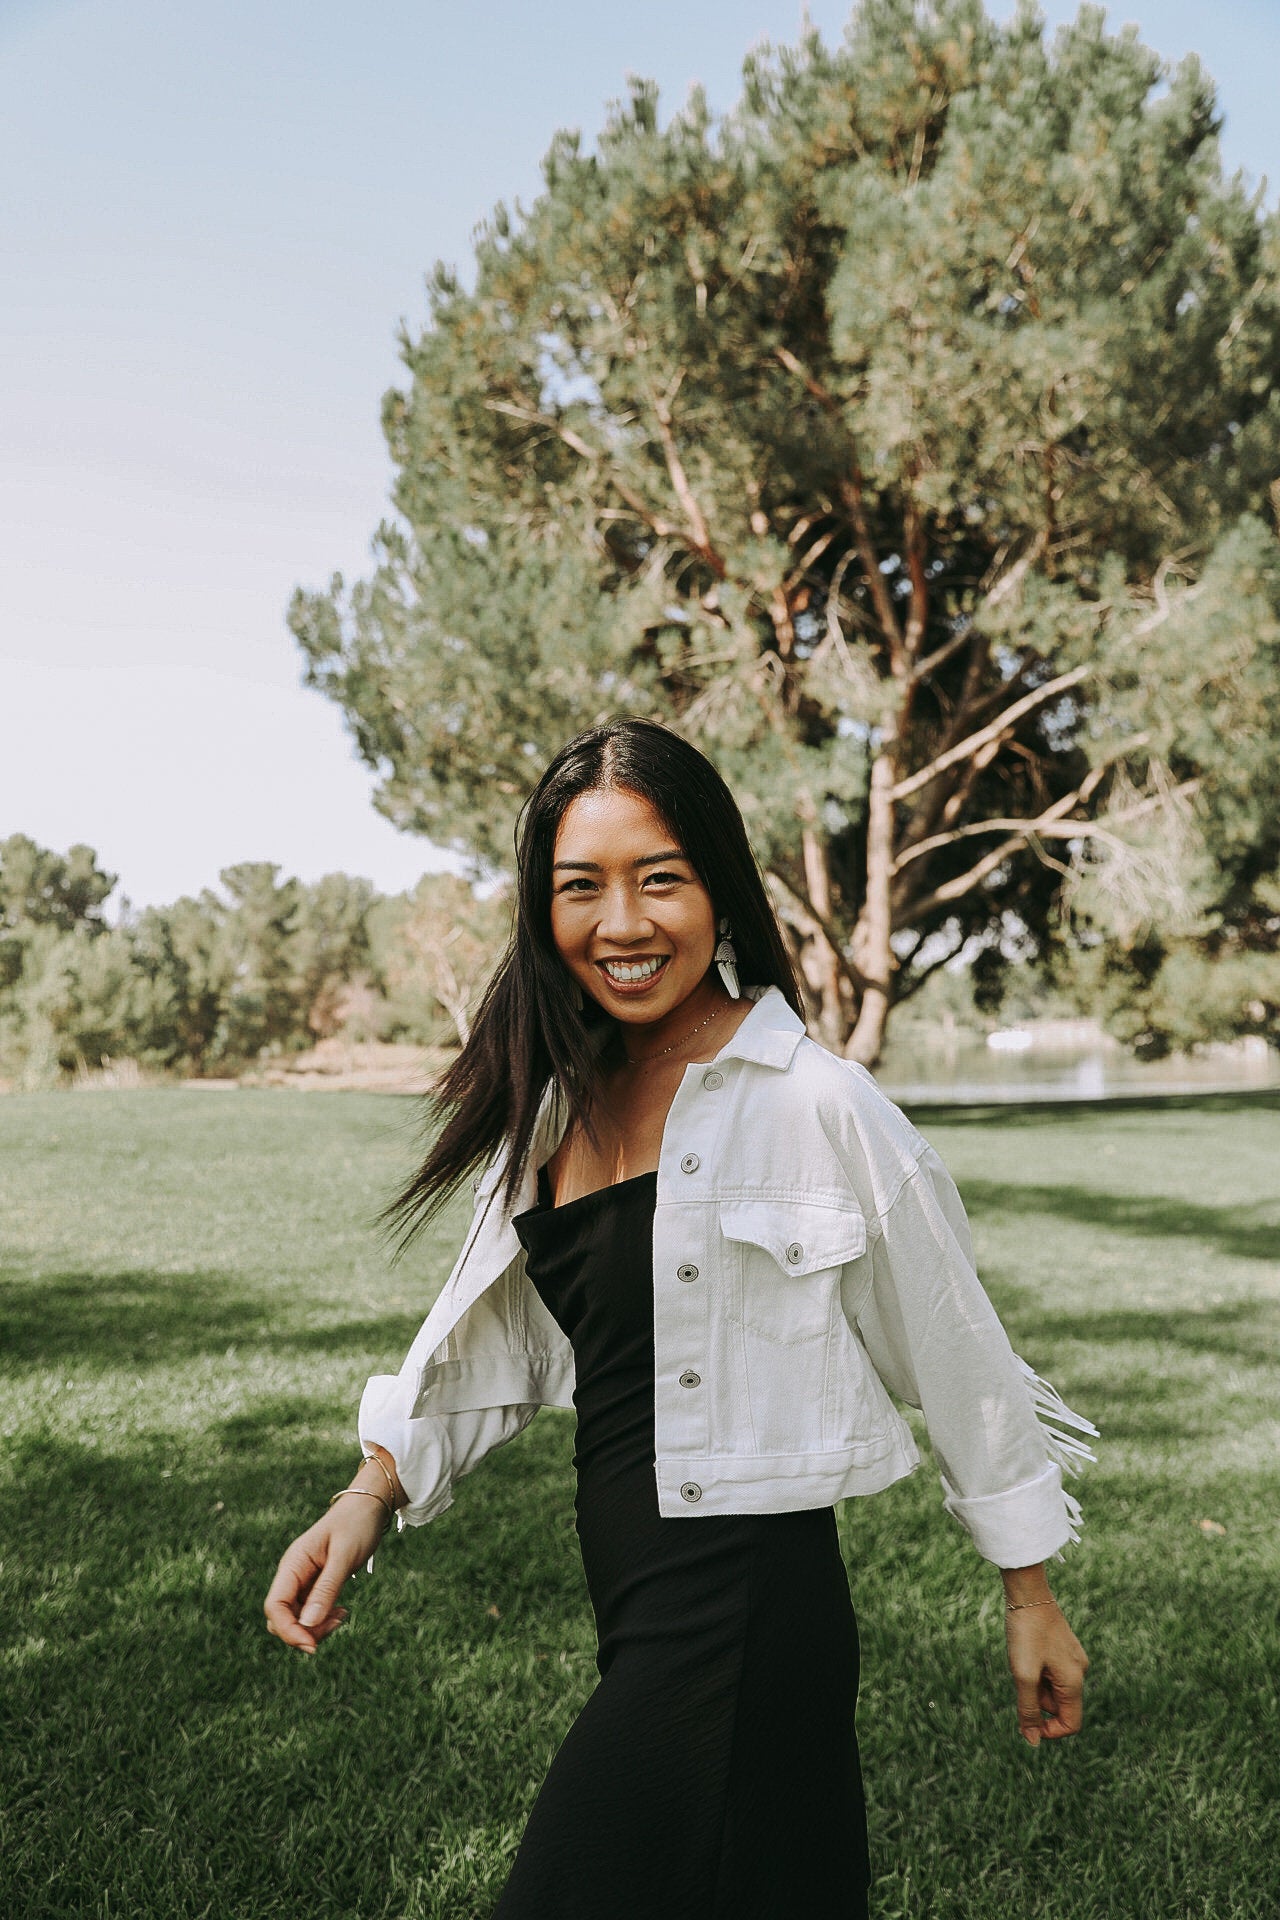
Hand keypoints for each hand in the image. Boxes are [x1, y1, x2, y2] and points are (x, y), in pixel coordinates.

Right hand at [263, 1499, 387, 1653]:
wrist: (367, 1508)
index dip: (288, 1630)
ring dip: (315, 1628)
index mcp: (292, 1564)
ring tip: (342, 1616)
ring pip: (296, 1619)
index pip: (274, 1606)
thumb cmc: (356, 1525)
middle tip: (336, 1624)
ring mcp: (302, 1581)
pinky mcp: (314, 1586)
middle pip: (282, 1618)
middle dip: (303, 1632)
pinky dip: (323, 1620)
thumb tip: (307, 1625)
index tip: (312, 1645)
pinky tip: (342, 1612)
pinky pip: (309, 1613)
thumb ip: (326, 1589)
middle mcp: (292, 1574)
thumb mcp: (344, 1557)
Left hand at [1004, 1601, 1088, 1745]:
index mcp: (1074, 1681)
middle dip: (1037, 1701)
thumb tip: (1032, 1742)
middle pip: (1059, 1706)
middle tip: (1020, 1676)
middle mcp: (1079, 1671)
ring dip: (1035, 1684)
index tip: (1026, 1720)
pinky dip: (1036, 1671)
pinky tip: (1025, 1651)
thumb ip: (1028, 1710)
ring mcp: (1072, 1658)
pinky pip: (1051, 1672)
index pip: (1071, 1723)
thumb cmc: (1026, 1634)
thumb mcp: (1023, 1675)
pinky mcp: (1063, 1648)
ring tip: (1021, 1659)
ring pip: (1052, 1688)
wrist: (1027, 1592)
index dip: (1049, 1731)